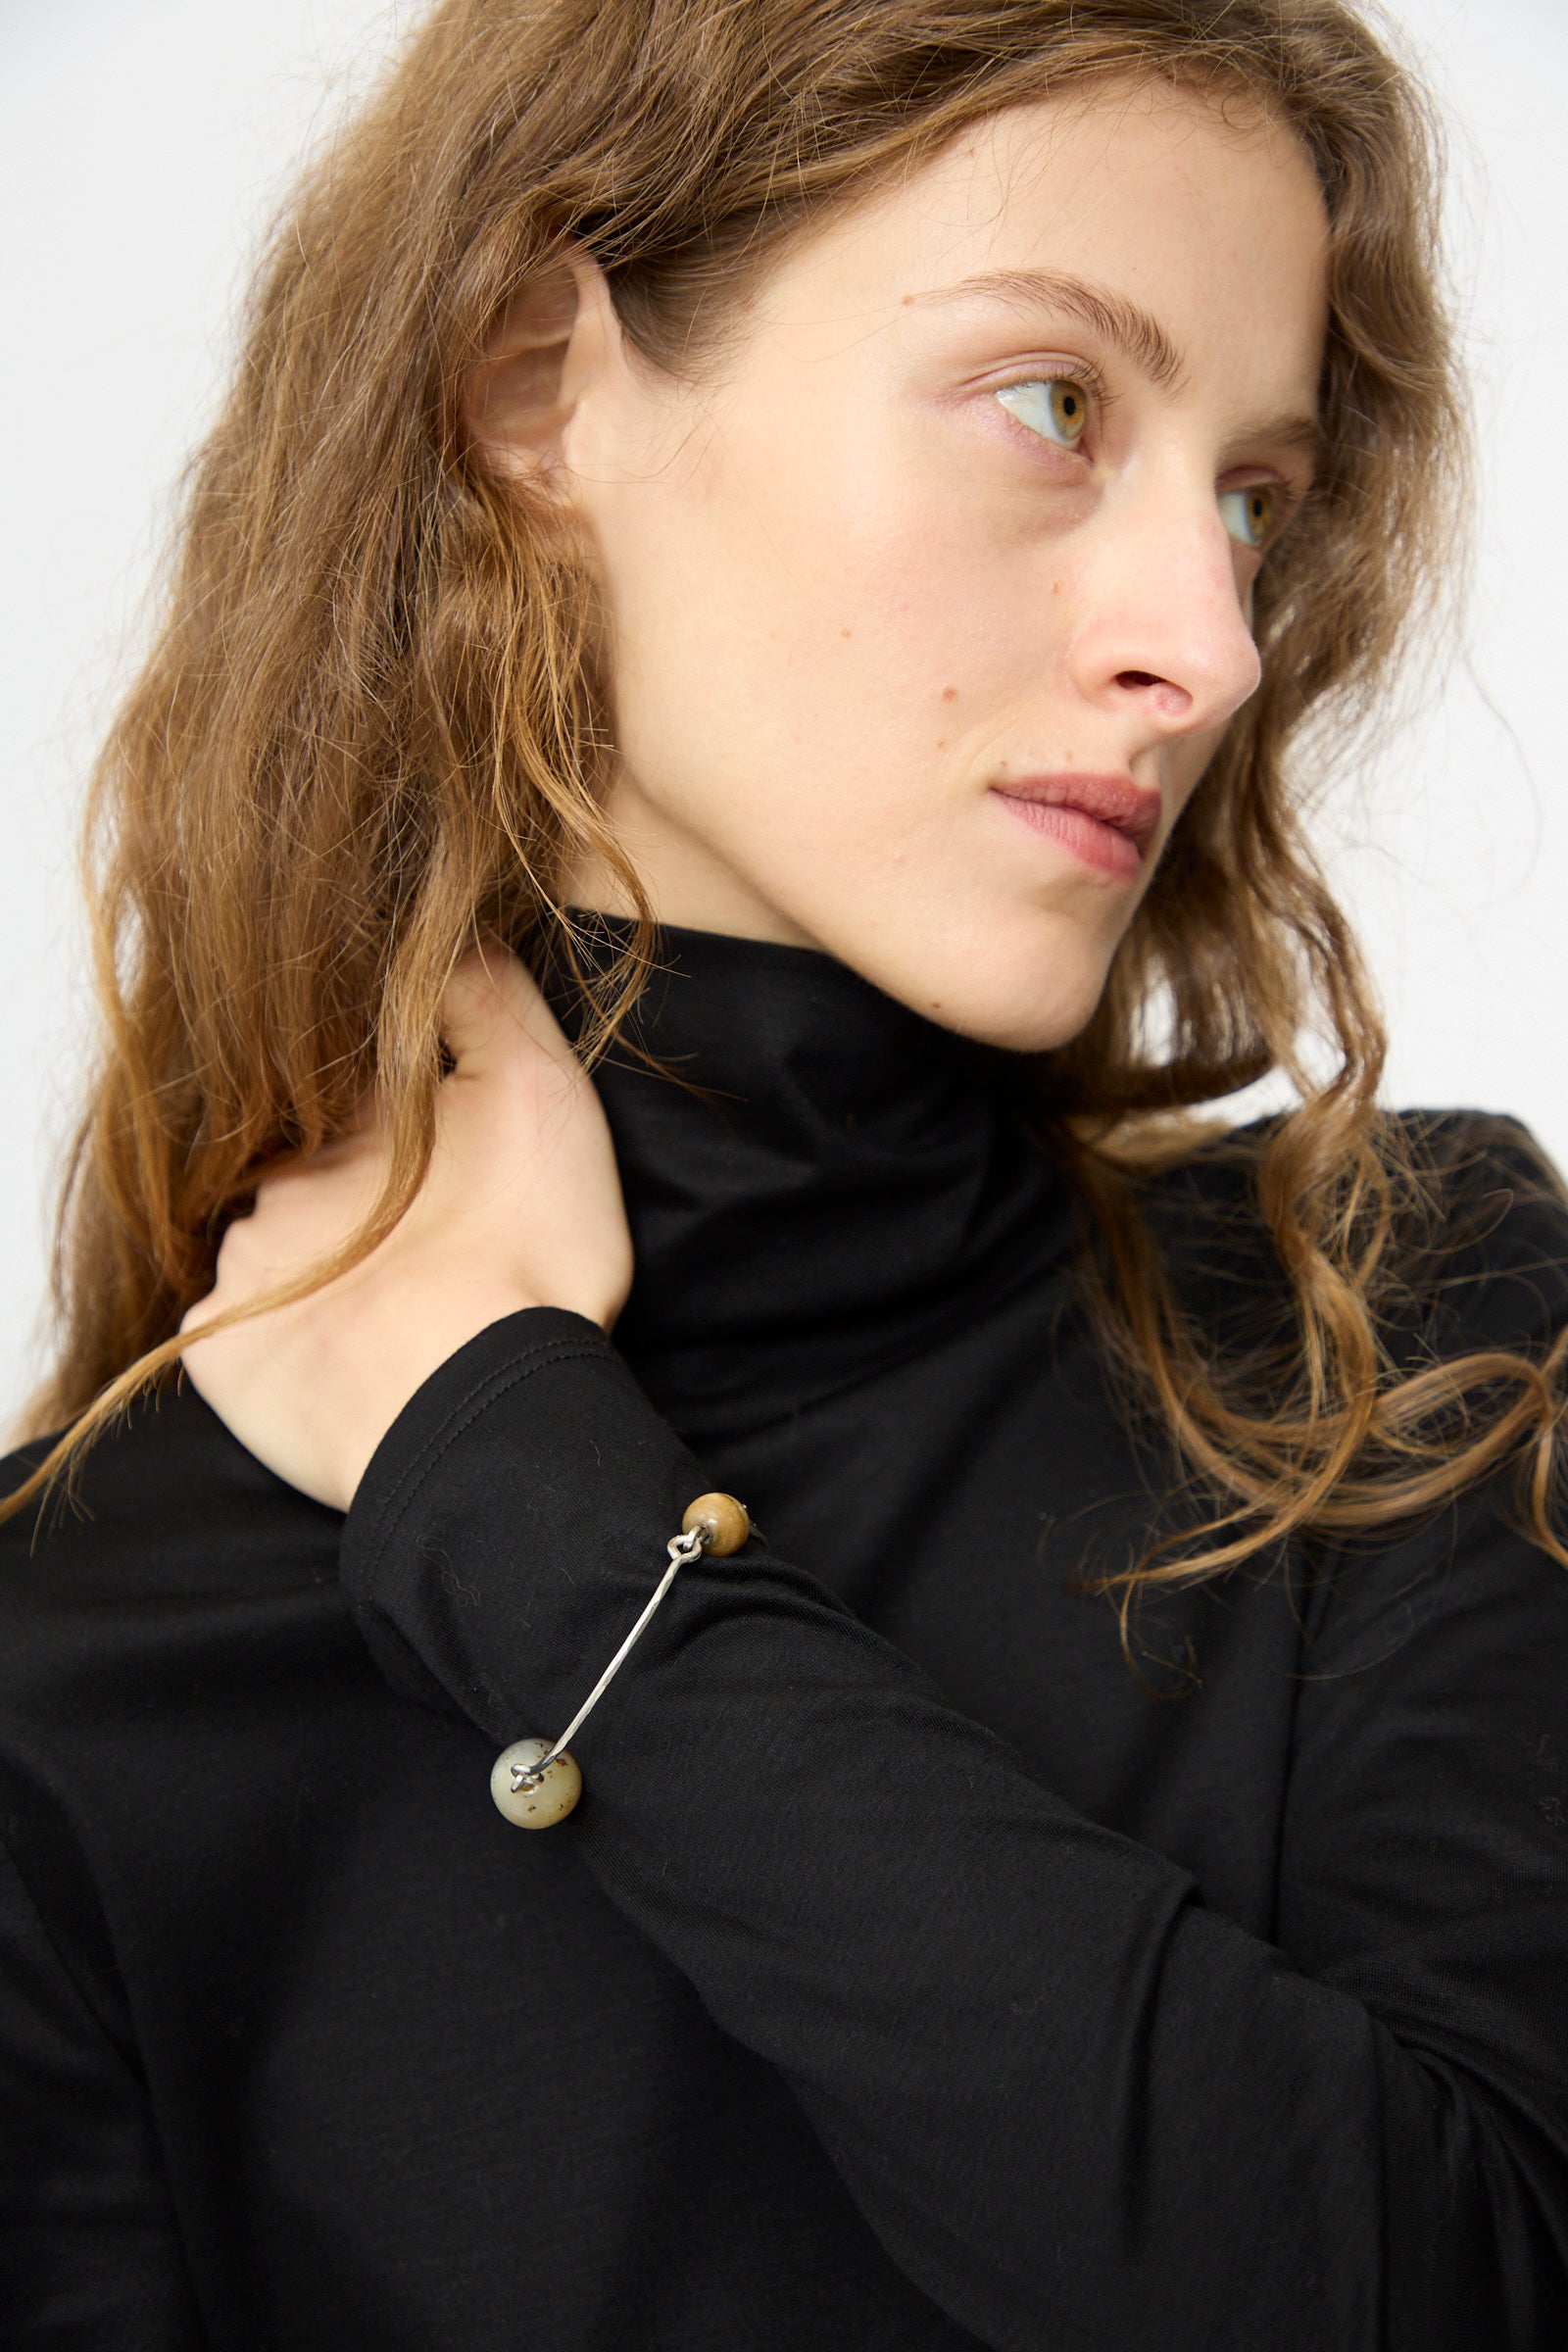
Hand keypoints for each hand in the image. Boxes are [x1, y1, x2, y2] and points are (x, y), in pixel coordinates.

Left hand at [179, 943, 632, 1509]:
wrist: (481, 1417)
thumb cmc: (524, 1256)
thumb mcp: (539, 1094)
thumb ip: (487, 995)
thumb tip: (445, 930)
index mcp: (351, 1114)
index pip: (349, 1076)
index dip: (392, 1099)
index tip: (436, 1137)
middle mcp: (276, 1176)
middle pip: (304, 1160)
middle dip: (350, 1182)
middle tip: (423, 1232)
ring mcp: (240, 1266)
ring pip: (269, 1242)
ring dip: (316, 1257)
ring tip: (388, 1300)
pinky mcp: (221, 1354)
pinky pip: (237, 1331)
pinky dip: (280, 1337)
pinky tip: (340, 1351)